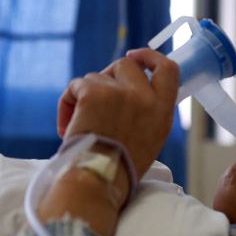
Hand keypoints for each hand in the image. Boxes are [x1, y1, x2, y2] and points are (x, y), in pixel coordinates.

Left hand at [57, 48, 178, 178]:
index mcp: (163, 110)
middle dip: (109, 76)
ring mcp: (121, 93)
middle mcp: (146, 98)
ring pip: (97, 76)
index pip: (168, 69)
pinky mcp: (94, 92)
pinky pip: (77, 86)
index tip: (136, 56)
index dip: (150, 56)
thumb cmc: (120, 166)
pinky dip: (68, 103)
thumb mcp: (150, 137)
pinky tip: (68, 126)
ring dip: (87, 94)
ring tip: (82, 123)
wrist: (98, 179)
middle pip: (126, 65)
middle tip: (96, 95)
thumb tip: (128, 88)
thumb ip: (148, 109)